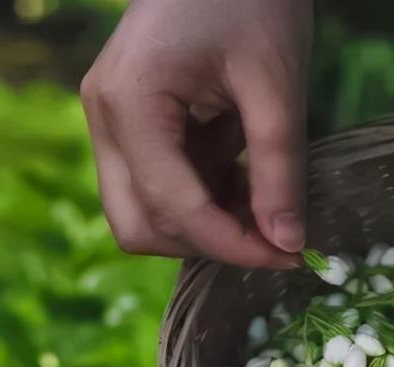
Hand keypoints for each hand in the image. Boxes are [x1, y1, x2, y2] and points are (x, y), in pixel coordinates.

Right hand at [80, 0, 312, 267]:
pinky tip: (239, 165)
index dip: (233, 244)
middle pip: (138, 225)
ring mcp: (107, 119)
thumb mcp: (276, 83)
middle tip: (273, 232)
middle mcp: (102, 117)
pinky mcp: (124, 121)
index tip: (290, 256)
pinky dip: (198, 194)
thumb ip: (279, 168)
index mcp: (130, 101)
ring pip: (141, 213)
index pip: (173, 207)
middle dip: (207, 241)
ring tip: (259, 190)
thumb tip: (289, 244)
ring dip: (202, 221)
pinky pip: (153, 185)